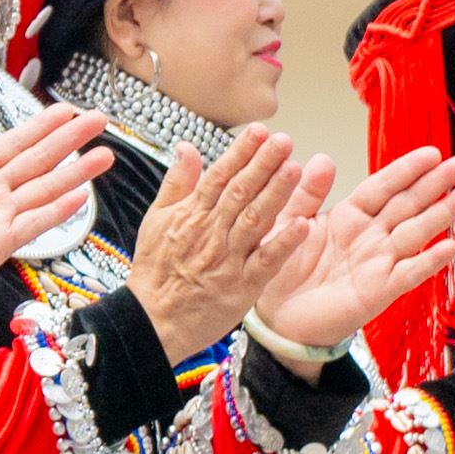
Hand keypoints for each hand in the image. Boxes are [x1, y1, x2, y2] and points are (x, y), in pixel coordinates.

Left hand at [0, 110, 110, 343]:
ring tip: (105, 155)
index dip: (42, 125)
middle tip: (98, 119)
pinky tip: (79, 196)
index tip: (67, 108)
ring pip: (45, 189)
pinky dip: (56, 211)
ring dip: (75, 173)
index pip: (16, 142)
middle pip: (39, 160)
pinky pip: (32, 223)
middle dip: (70, 139)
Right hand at [127, 128, 315, 364]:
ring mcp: (227, 258)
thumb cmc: (155, 272)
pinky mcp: (241, 286)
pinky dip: (283, 243)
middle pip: (241, 192)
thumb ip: (176, 182)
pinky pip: (265, 261)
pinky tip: (302, 226)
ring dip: (276, 194)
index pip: (220, 175)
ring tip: (295, 169)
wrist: (152, 321)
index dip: (241, 152)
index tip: (259, 132)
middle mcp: (211, 232)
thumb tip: (186, 147)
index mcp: (191, 214)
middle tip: (284, 141)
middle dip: (264, 164)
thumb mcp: (155, 220)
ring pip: (255, 219)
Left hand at [253, 148, 454, 365]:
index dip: (407, 169)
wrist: (276, 317)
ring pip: (416, 233)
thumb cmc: (282, 268)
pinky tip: (450, 246)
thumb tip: (322, 158)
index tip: (432, 153)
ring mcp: (378, 263)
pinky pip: (408, 274)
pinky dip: (429, 261)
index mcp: (349, 216)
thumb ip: (306, 193)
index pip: (383, 186)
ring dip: (442, 214)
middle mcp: (370, 236)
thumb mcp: (288, 222)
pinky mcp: (379, 291)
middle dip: (436, 184)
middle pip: (408, 204)